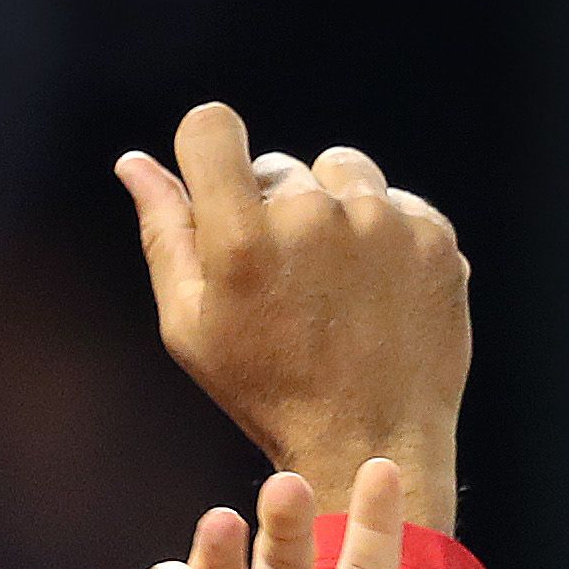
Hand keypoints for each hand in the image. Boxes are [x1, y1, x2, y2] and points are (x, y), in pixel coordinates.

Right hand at [118, 105, 467, 536]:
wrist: (372, 443)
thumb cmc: (267, 391)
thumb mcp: (192, 326)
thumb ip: (164, 234)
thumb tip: (135, 163)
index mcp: (243, 239)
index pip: (211, 126)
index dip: (208, 149)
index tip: (219, 187)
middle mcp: (313, 216)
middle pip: (276, 167)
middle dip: (270, 210)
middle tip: (284, 284)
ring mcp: (381, 221)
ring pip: (339, 170)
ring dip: (330, 209)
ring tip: (332, 280)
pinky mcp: (432, 234)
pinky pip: (393, 199)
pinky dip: (382, 233)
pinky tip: (373, 289)